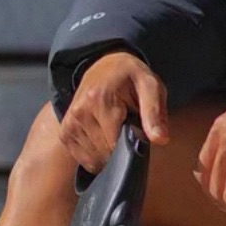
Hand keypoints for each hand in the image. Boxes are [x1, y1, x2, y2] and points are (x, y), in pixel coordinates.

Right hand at [59, 52, 168, 173]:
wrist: (105, 66)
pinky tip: (102, 137)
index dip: (131, 145)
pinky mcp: (65, 132)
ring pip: (93, 159)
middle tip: (126, 127)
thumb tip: (160, 139)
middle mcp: (79, 112)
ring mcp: (69, 123)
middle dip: (120, 149)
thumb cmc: (131, 78)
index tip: (136, 131)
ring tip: (113, 129)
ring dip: (107, 153)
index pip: (115, 144)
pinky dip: (95, 155)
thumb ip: (155, 113)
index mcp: (100, 100)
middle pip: (104, 153)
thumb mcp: (150, 86)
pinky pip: (83, 159)